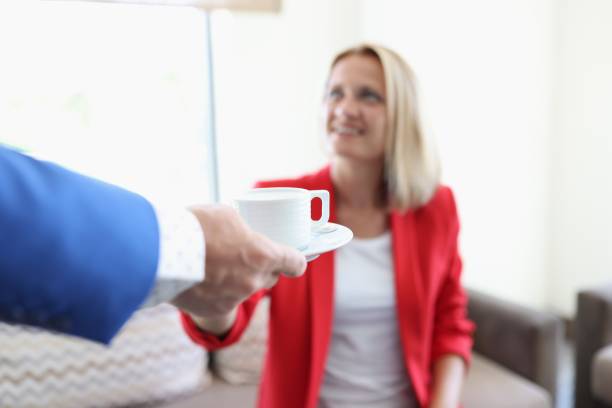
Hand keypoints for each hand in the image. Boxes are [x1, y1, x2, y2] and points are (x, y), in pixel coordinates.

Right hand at [170, 205, 305, 328]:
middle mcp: (254, 280)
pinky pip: (223, 300)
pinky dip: (215, 292)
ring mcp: (234, 298)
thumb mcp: (227, 216)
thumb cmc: (196, 227)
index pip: (295, 263)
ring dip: (235, 279)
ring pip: (244, 290)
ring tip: (213, 264)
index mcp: (264, 255)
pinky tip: (200, 279)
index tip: (294, 261)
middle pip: (270, 278)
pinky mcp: (214, 310)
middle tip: (245, 257)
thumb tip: (242, 235)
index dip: (296, 261)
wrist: (160, 253)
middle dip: (263, 268)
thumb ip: (243, 229)